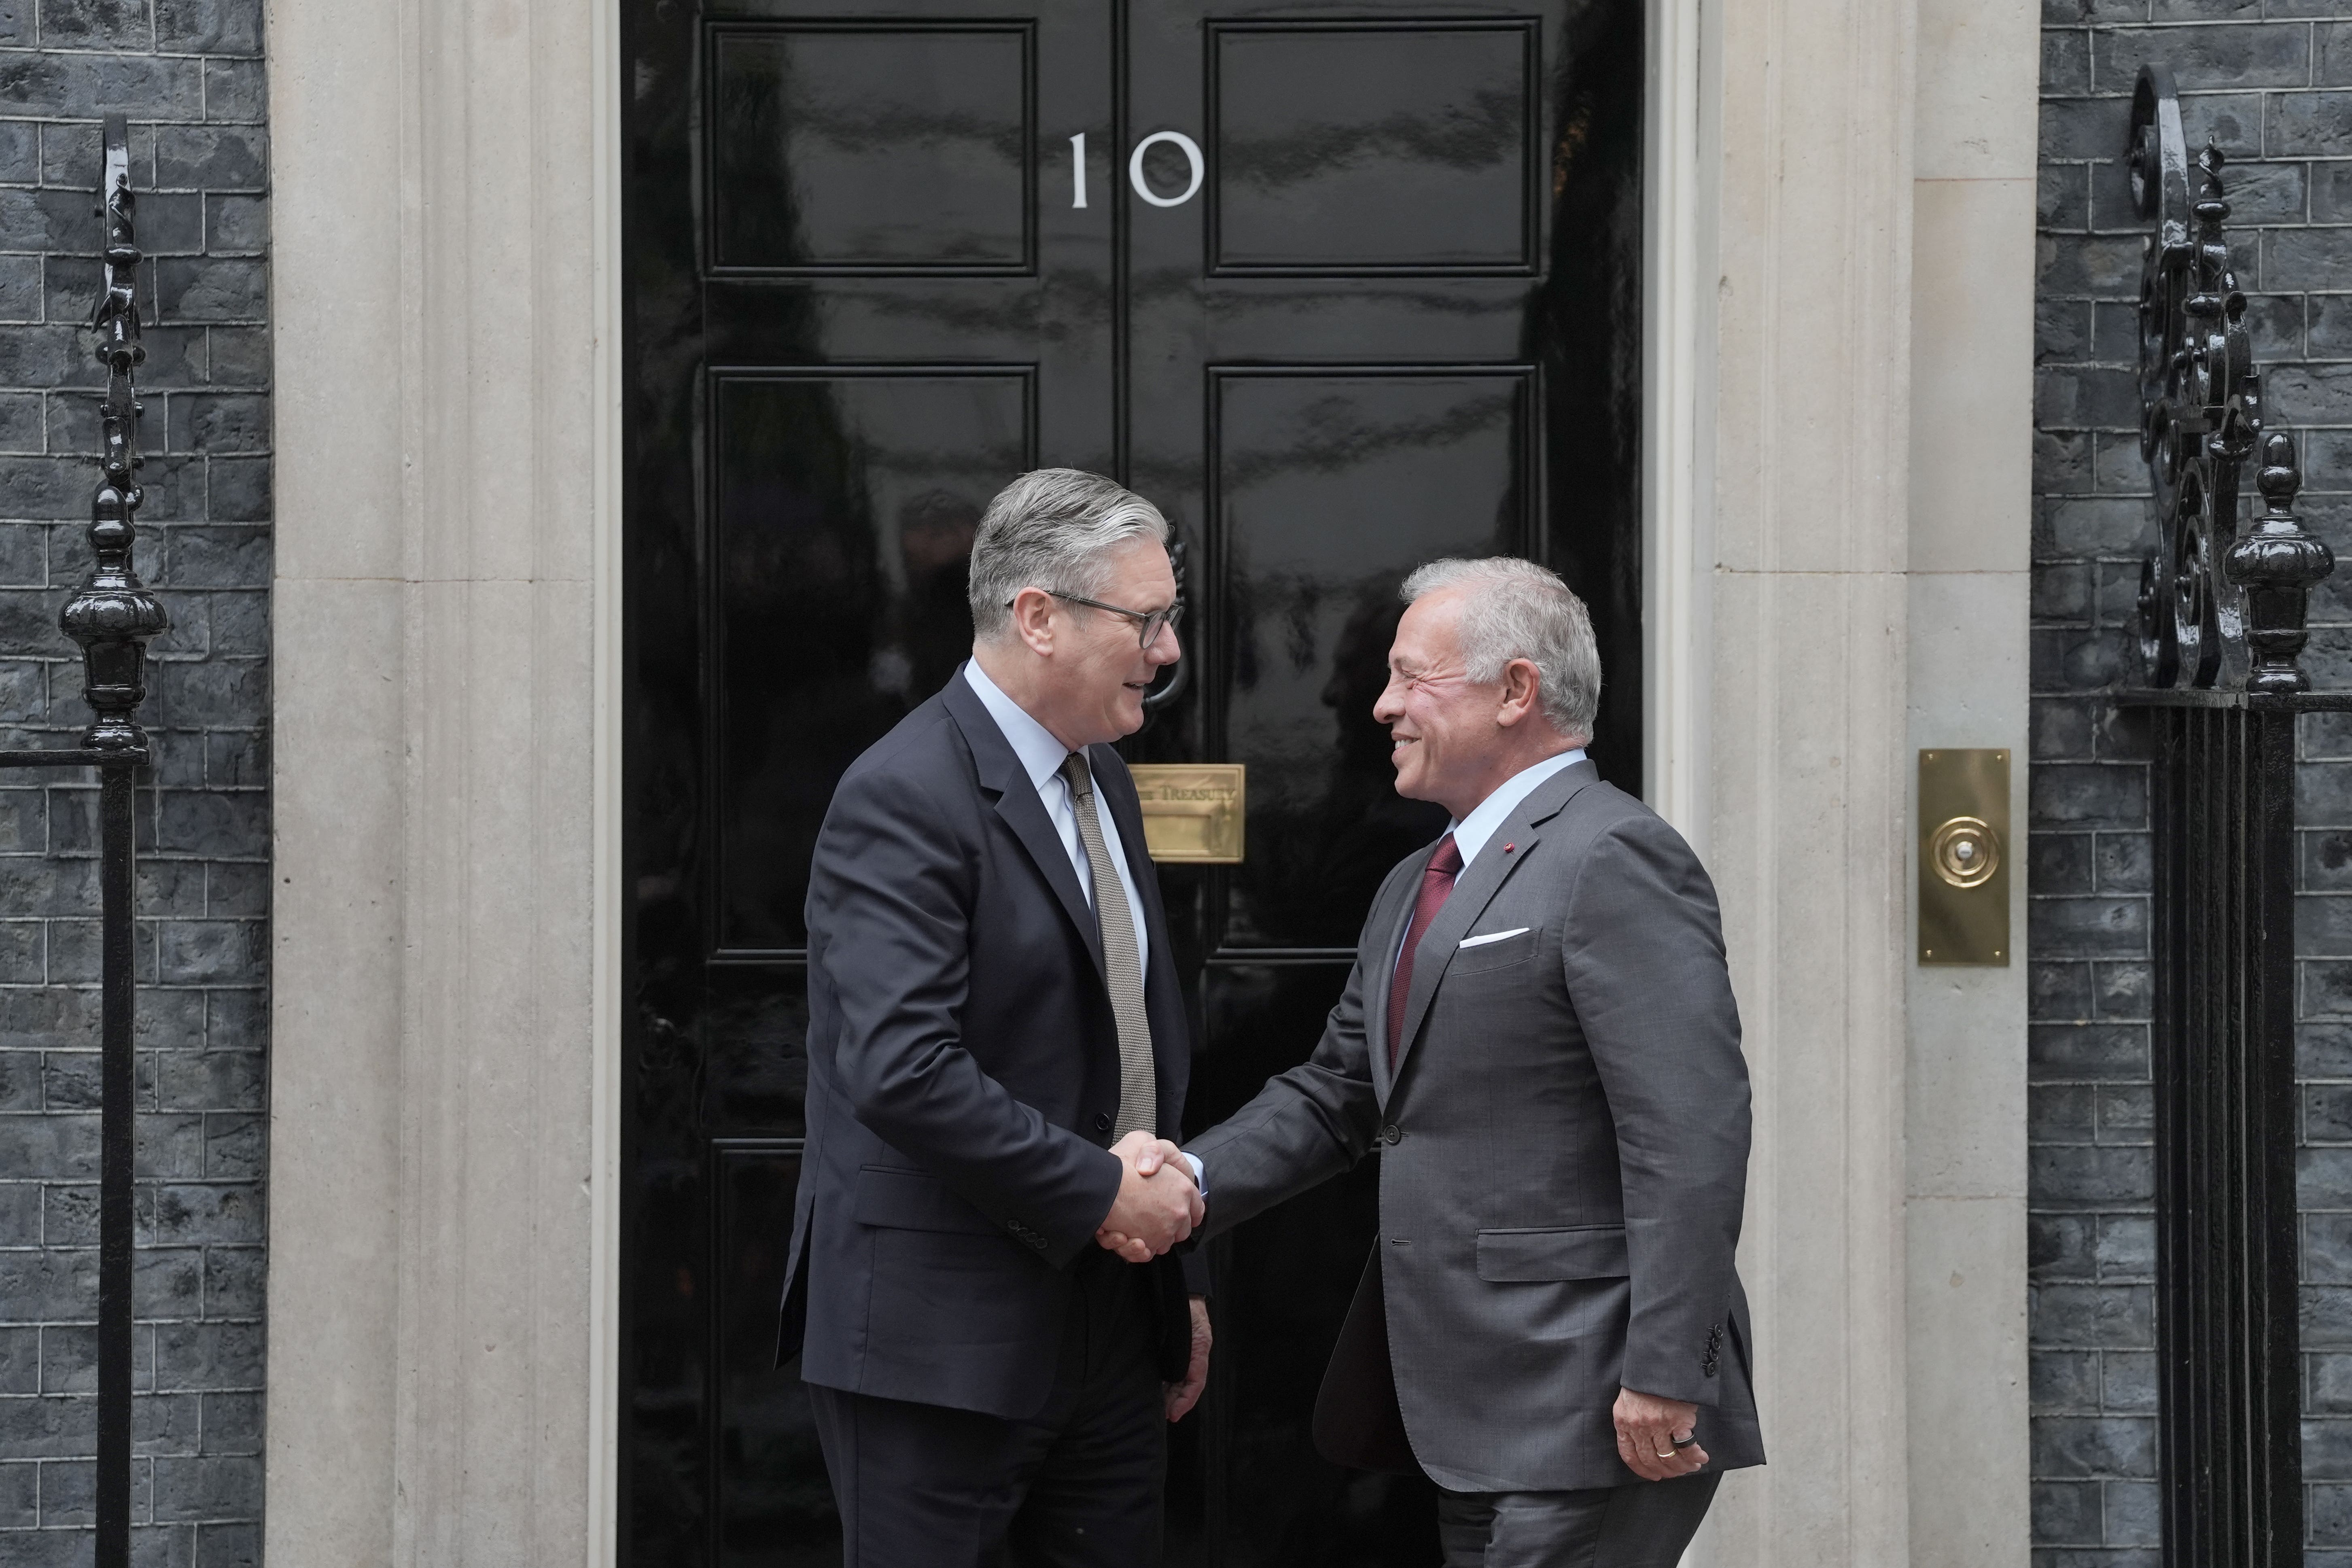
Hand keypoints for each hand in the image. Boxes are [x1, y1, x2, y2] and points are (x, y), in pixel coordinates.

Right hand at [1095, 1132, 1200, 1259]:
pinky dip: (1138, 1249)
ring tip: (1134, 1227)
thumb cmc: (1119, 1163)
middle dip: (1172, 1225)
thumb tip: (1154, 1167)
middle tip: (1153, 1216)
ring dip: (1152, 1238)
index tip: (1177, 1209)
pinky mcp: (1147, 1245)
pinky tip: (1126, 1237)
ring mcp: (1164, 1231)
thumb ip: (1155, 1152)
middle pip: (1183, 1228)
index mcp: (1183, 1188)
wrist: (1098, 1184)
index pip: (1196, 1206)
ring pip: (1165, 1242)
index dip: (1188, 1208)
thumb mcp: (1141, 1141)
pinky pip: (1147, 1253)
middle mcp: (1178, 1212)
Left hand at [1164, 1295, 1210, 1420]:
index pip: (1195, 1384)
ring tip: (1158, 1408)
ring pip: (1176, 1382)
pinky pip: (1169, 1373)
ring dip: (1168, 1396)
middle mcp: (1191, 1357)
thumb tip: (1187, 1376)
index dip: (1185, 1401)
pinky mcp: (1171, 1352)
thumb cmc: (1187, 1307)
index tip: (1173, 1415)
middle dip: (1175, 1402)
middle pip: (1185, 1387)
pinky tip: (1154, 1390)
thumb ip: (1191, 1353)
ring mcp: (1182, 1355)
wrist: (1181, 1292)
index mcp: (1199, 1352)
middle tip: (1163, 1415)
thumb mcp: (1193, 1329)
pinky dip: (1163, 1384)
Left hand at [1614, 1387, 1705, 1480]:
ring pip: (1669, 1457)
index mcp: (1623, 1420)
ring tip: (1692, 1467)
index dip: (1642, 1469)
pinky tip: (1701, 1458)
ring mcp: (1658, 1424)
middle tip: (1676, 1473)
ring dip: (1683, 1467)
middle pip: (1650, 1460)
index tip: (1653, 1476)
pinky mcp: (1677, 1421)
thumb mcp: (1629, 1398)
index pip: (1628, 1454)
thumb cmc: (1647, 1378)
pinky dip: (1695, 1457)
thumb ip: (1633, 1420)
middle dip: (1665, 1471)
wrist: (1661, 1358)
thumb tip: (1646, 1443)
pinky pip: (1686, 1448)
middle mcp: (1638, 1426)